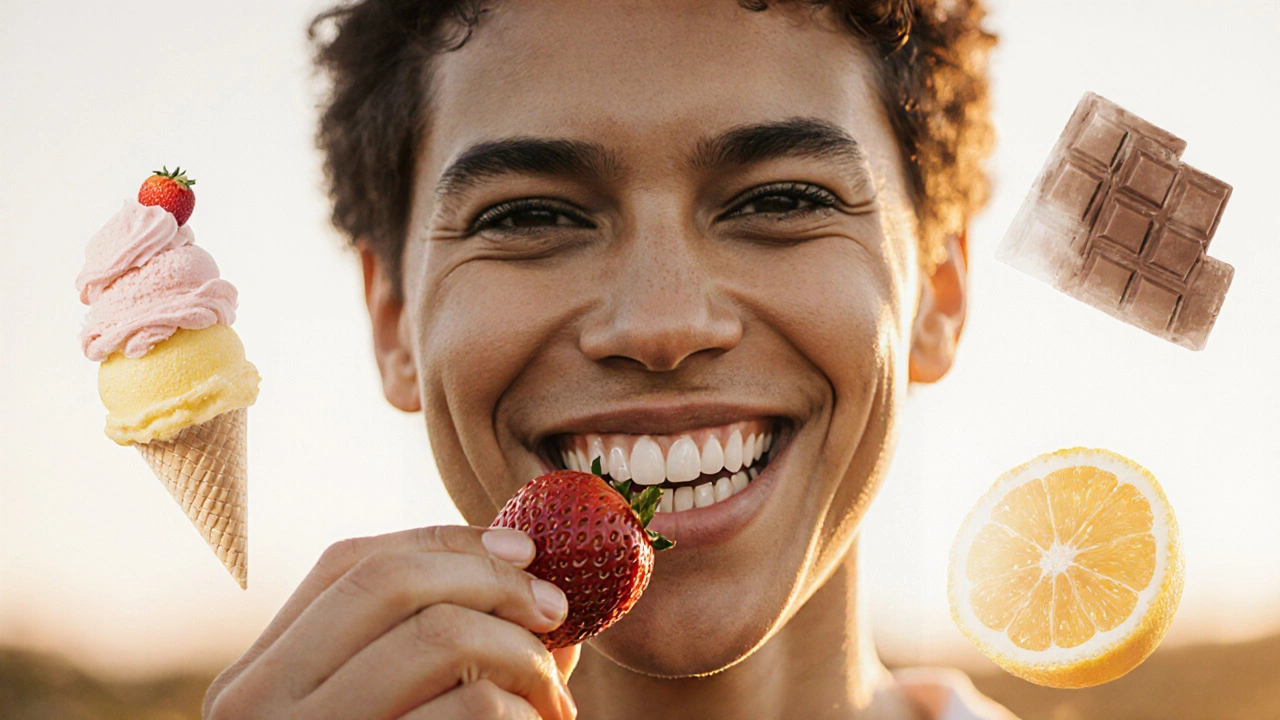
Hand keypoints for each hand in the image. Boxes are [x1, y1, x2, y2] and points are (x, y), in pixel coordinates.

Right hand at [204, 526, 578, 718]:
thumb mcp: (389, 719)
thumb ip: (439, 655)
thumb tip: (534, 584)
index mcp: (261, 679)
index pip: (347, 565)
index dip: (444, 543)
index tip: (524, 552)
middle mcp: (258, 708)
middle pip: (390, 581)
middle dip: (493, 580)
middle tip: (556, 612)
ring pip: (439, 637)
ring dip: (524, 656)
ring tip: (552, 700)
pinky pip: (473, 711)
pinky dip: (527, 715)